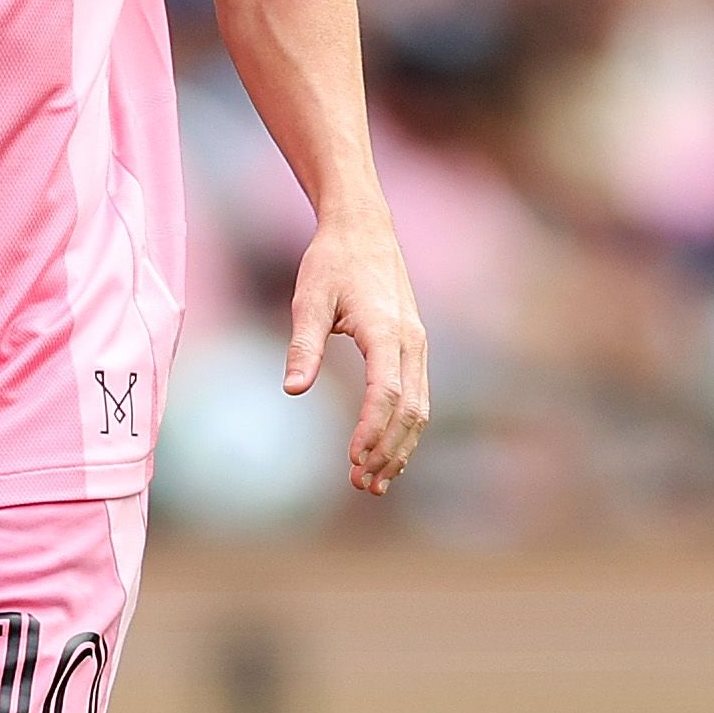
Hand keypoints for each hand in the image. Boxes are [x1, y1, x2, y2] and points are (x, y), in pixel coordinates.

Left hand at [285, 210, 429, 495]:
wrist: (363, 228)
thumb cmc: (331, 262)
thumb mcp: (309, 299)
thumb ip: (303, 345)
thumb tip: (293, 390)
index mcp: (386, 330)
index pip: (385, 393)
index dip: (371, 429)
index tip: (353, 459)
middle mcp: (411, 341)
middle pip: (410, 409)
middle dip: (387, 450)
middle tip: (360, 484)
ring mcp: (417, 345)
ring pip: (419, 408)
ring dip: (399, 447)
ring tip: (373, 482)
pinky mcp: (413, 348)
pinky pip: (417, 397)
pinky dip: (404, 429)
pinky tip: (385, 453)